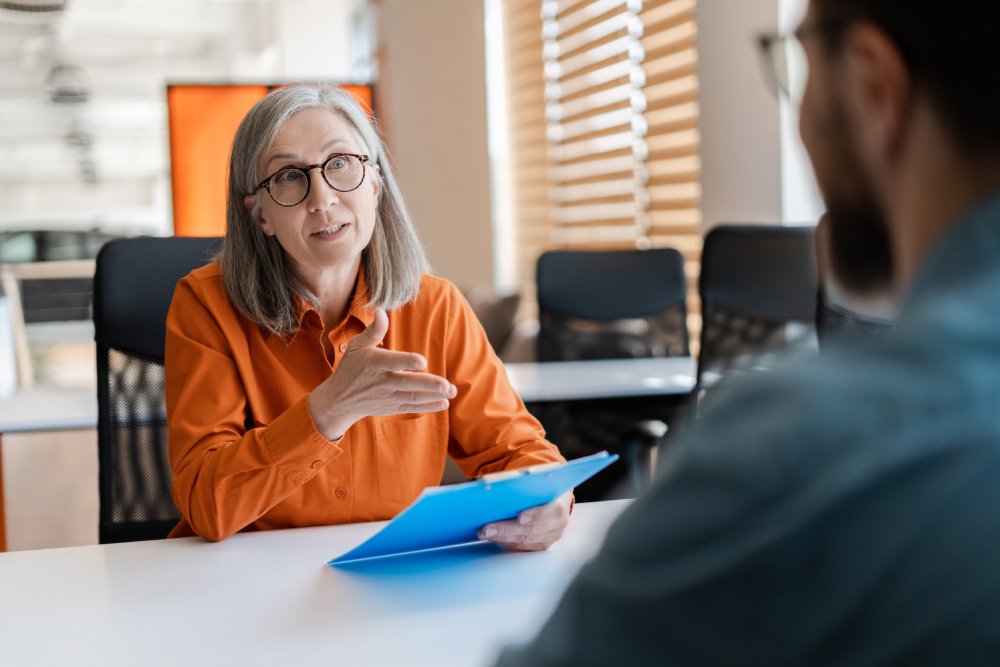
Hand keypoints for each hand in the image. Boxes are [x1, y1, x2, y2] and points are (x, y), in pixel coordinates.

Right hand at [308, 308, 455, 439]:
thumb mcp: (357, 346)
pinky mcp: (392, 407)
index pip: (391, 362)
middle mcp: (381, 381)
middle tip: (447, 385)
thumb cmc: (351, 368)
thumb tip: (381, 309)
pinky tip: (444, 403)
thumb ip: (374, 330)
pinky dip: (428, 406)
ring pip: (413, 397)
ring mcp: (388, 396)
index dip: (406, 362)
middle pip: (407, 383)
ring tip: (451, 391)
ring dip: (434, 396)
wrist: (340, 400)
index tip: (422, 362)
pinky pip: (412, 407)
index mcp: (373, 363)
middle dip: (428, 385)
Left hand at [477, 491, 571, 551]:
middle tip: (487, 529)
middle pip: (532, 531)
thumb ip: (526, 483)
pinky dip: (505, 542)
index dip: (536, 515)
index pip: (552, 511)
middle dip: (507, 530)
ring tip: (484, 533)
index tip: (520, 517)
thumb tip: (500, 485)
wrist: (554, 497)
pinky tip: (492, 537)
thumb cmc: (542, 487)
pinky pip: (521, 547)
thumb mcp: (539, 479)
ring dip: (502, 538)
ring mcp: (550, 537)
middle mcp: (558, 524)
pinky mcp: (540, 545)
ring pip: (524, 542)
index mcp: (561, 503)